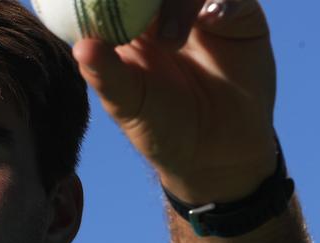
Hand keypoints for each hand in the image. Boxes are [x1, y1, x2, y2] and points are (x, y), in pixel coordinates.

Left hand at [73, 0, 277, 203]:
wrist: (215, 152)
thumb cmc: (160, 126)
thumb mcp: (128, 105)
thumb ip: (106, 75)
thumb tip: (80, 48)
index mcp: (125, 25)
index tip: (103, 3)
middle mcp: (160, 11)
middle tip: (147, 22)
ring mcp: (200, 9)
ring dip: (179, 3)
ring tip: (170, 42)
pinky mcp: (238, 15)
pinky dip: (223, 3)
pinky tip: (213, 18)